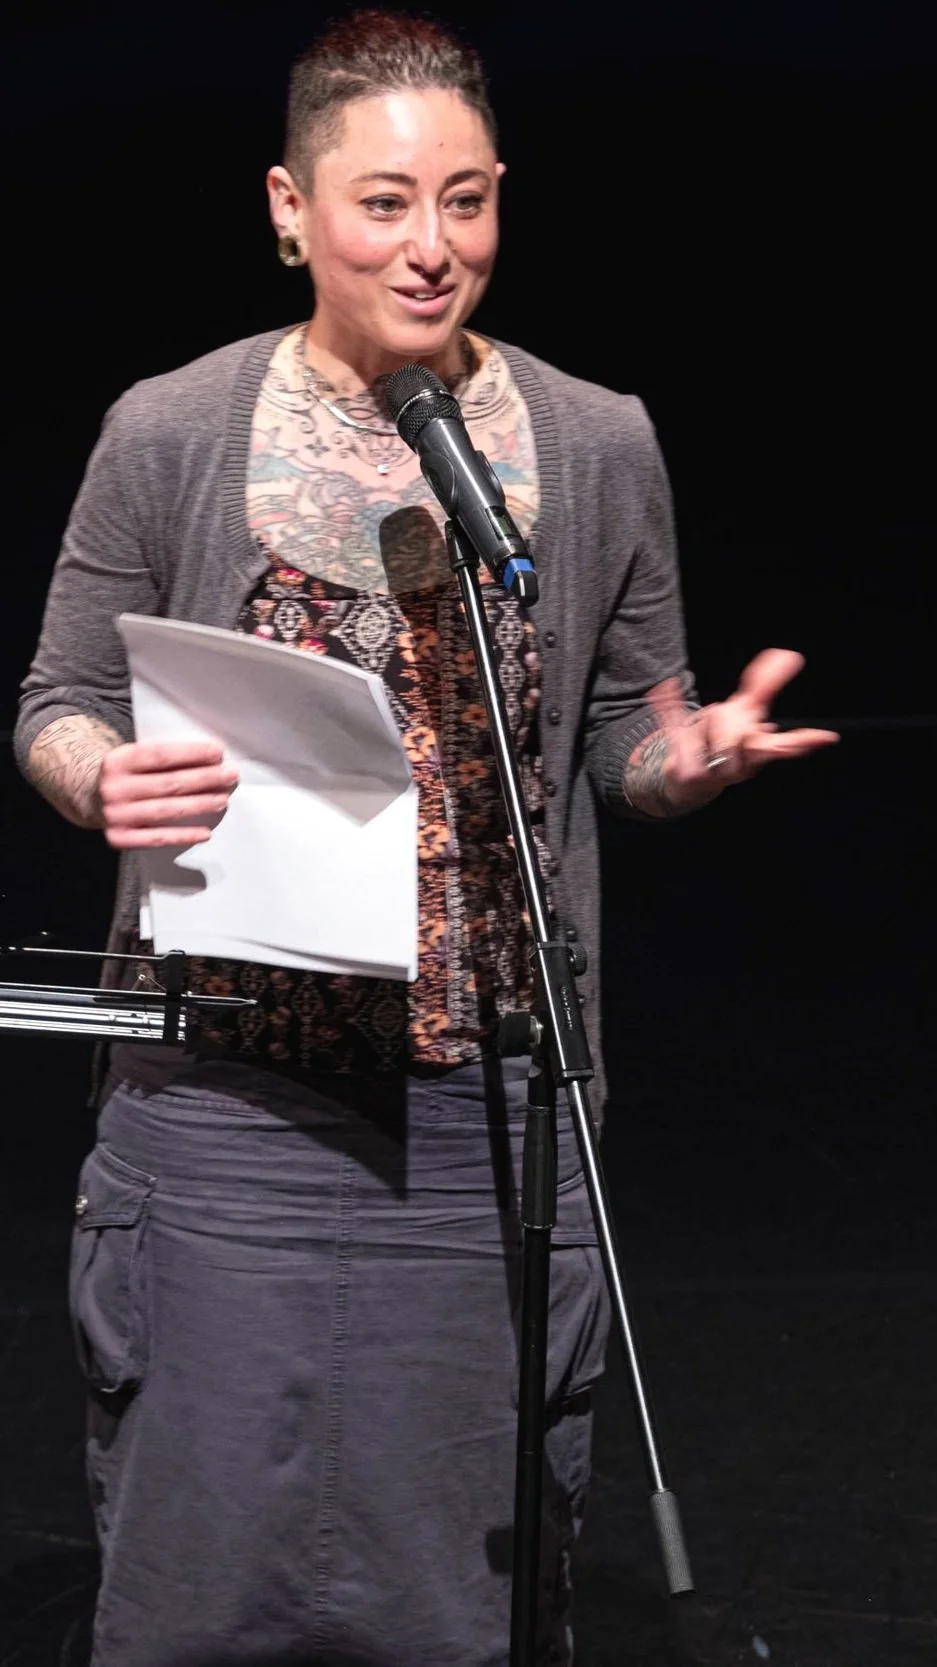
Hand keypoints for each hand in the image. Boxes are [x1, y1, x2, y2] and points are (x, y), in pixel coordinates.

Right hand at [96, 739, 238, 849]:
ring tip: (223, 799)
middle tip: (230, 775)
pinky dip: (183, 836)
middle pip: (168, 783)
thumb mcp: (132, 758)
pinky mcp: (119, 838)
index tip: (218, 752)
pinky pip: (157, 838)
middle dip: (204, 778)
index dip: (191, 753)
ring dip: (200, 805)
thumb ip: (159, 758)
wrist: (87, 796)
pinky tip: (205, 832)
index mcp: (117, 761)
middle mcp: (114, 788)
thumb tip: (207, 759)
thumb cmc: (125, 774)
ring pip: (167, 810)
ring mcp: (115, 815)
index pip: (160, 755)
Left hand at [650, 649, 838, 810]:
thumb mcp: (746, 713)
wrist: (689, 783)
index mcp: (759, 752)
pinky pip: (676, 727)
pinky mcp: (687, 771)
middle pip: (744, 730)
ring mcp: (715, 772)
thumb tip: (786, 654)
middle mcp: (742, 766)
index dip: (802, 741)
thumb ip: (763, 685)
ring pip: (713, 721)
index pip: (782, 744)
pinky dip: (670, 703)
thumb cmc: (722, 747)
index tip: (825, 737)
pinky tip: (665, 686)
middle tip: (724, 716)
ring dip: (706, 718)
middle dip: (734, 717)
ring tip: (703, 733)